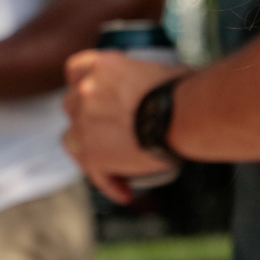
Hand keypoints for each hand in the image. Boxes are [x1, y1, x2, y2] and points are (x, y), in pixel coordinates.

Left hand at [61, 49, 186, 203]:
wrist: (185, 115)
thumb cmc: (187, 91)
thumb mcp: (160, 69)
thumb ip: (147, 76)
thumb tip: (163, 89)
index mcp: (102, 67)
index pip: (76, 70)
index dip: (83, 84)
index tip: (94, 94)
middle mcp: (86, 92)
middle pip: (71, 107)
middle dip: (85, 118)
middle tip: (107, 131)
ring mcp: (85, 125)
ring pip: (73, 141)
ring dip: (88, 151)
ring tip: (111, 166)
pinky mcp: (94, 156)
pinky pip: (96, 174)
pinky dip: (110, 184)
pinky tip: (126, 192)